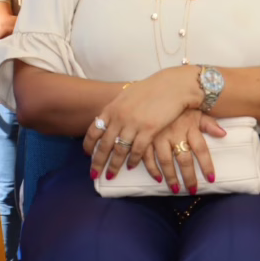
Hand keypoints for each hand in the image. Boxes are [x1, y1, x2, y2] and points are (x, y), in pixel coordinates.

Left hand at [82, 68, 200, 179]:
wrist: (172, 85)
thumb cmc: (152, 88)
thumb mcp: (128, 95)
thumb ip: (117, 108)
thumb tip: (109, 118)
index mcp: (112, 108)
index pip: (94, 130)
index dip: (89, 145)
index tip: (87, 154)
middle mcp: (119, 117)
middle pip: (104, 145)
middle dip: (98, 162)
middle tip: (94, 173)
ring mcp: (134, 124)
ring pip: (120, 150)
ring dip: (114, 165)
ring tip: (111, 175)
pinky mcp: (149, 130)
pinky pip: (137, 150)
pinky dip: (133, 160)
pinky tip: (131, 166)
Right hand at [143, 110, 226, 193]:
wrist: (155, 90)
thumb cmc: (179, 104)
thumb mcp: (196, 110)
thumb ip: (209, 124)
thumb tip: (224, 134)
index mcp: (189, 126)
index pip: (201, 149)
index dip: (206, 165)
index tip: (211, 179)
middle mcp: (175, 133)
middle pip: (184, 159)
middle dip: (189, 177)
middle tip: (193, 190)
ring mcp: (158, 136)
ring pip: (165, 161)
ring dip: (170, 177)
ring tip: (175, 189)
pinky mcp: (145, 137)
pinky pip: (147, 156)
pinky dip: (151, 169)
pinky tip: (157, 178)